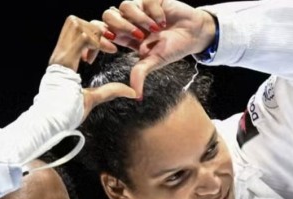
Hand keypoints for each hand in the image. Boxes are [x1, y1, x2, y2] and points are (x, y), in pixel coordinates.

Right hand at [48, 15, 137, 115]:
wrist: (53, 123)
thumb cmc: (66, 115)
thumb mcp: (93, 98)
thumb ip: (109, 91)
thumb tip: (132, 92)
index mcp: (63, 62)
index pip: (75, 33)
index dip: (93, 35)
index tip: (110, 49)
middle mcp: (59, 56)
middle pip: (74, 22)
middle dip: (95, 28)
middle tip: (111, 41)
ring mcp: (60, 57)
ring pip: (77, 25)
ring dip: (96, 32)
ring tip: (110, 46)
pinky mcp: (64, 61)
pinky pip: (82, 38)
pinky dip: (98, 41)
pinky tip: (110, 50)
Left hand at [102, 0, 216, 97]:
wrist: (193, 34)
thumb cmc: (172, 48)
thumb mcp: (154, 62)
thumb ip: (140, 74)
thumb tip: (136, 96)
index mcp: (123, 36)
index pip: (101, 33)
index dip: (99, 39)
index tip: (111, 50)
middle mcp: (129, 20)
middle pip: (108, 16)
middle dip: (120, 27)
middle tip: (138, 36)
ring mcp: (140, 8)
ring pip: (124, 6)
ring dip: (139, 19)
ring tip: (155, 30)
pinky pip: (145, 0)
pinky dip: (154, 13)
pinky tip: (163, 22)